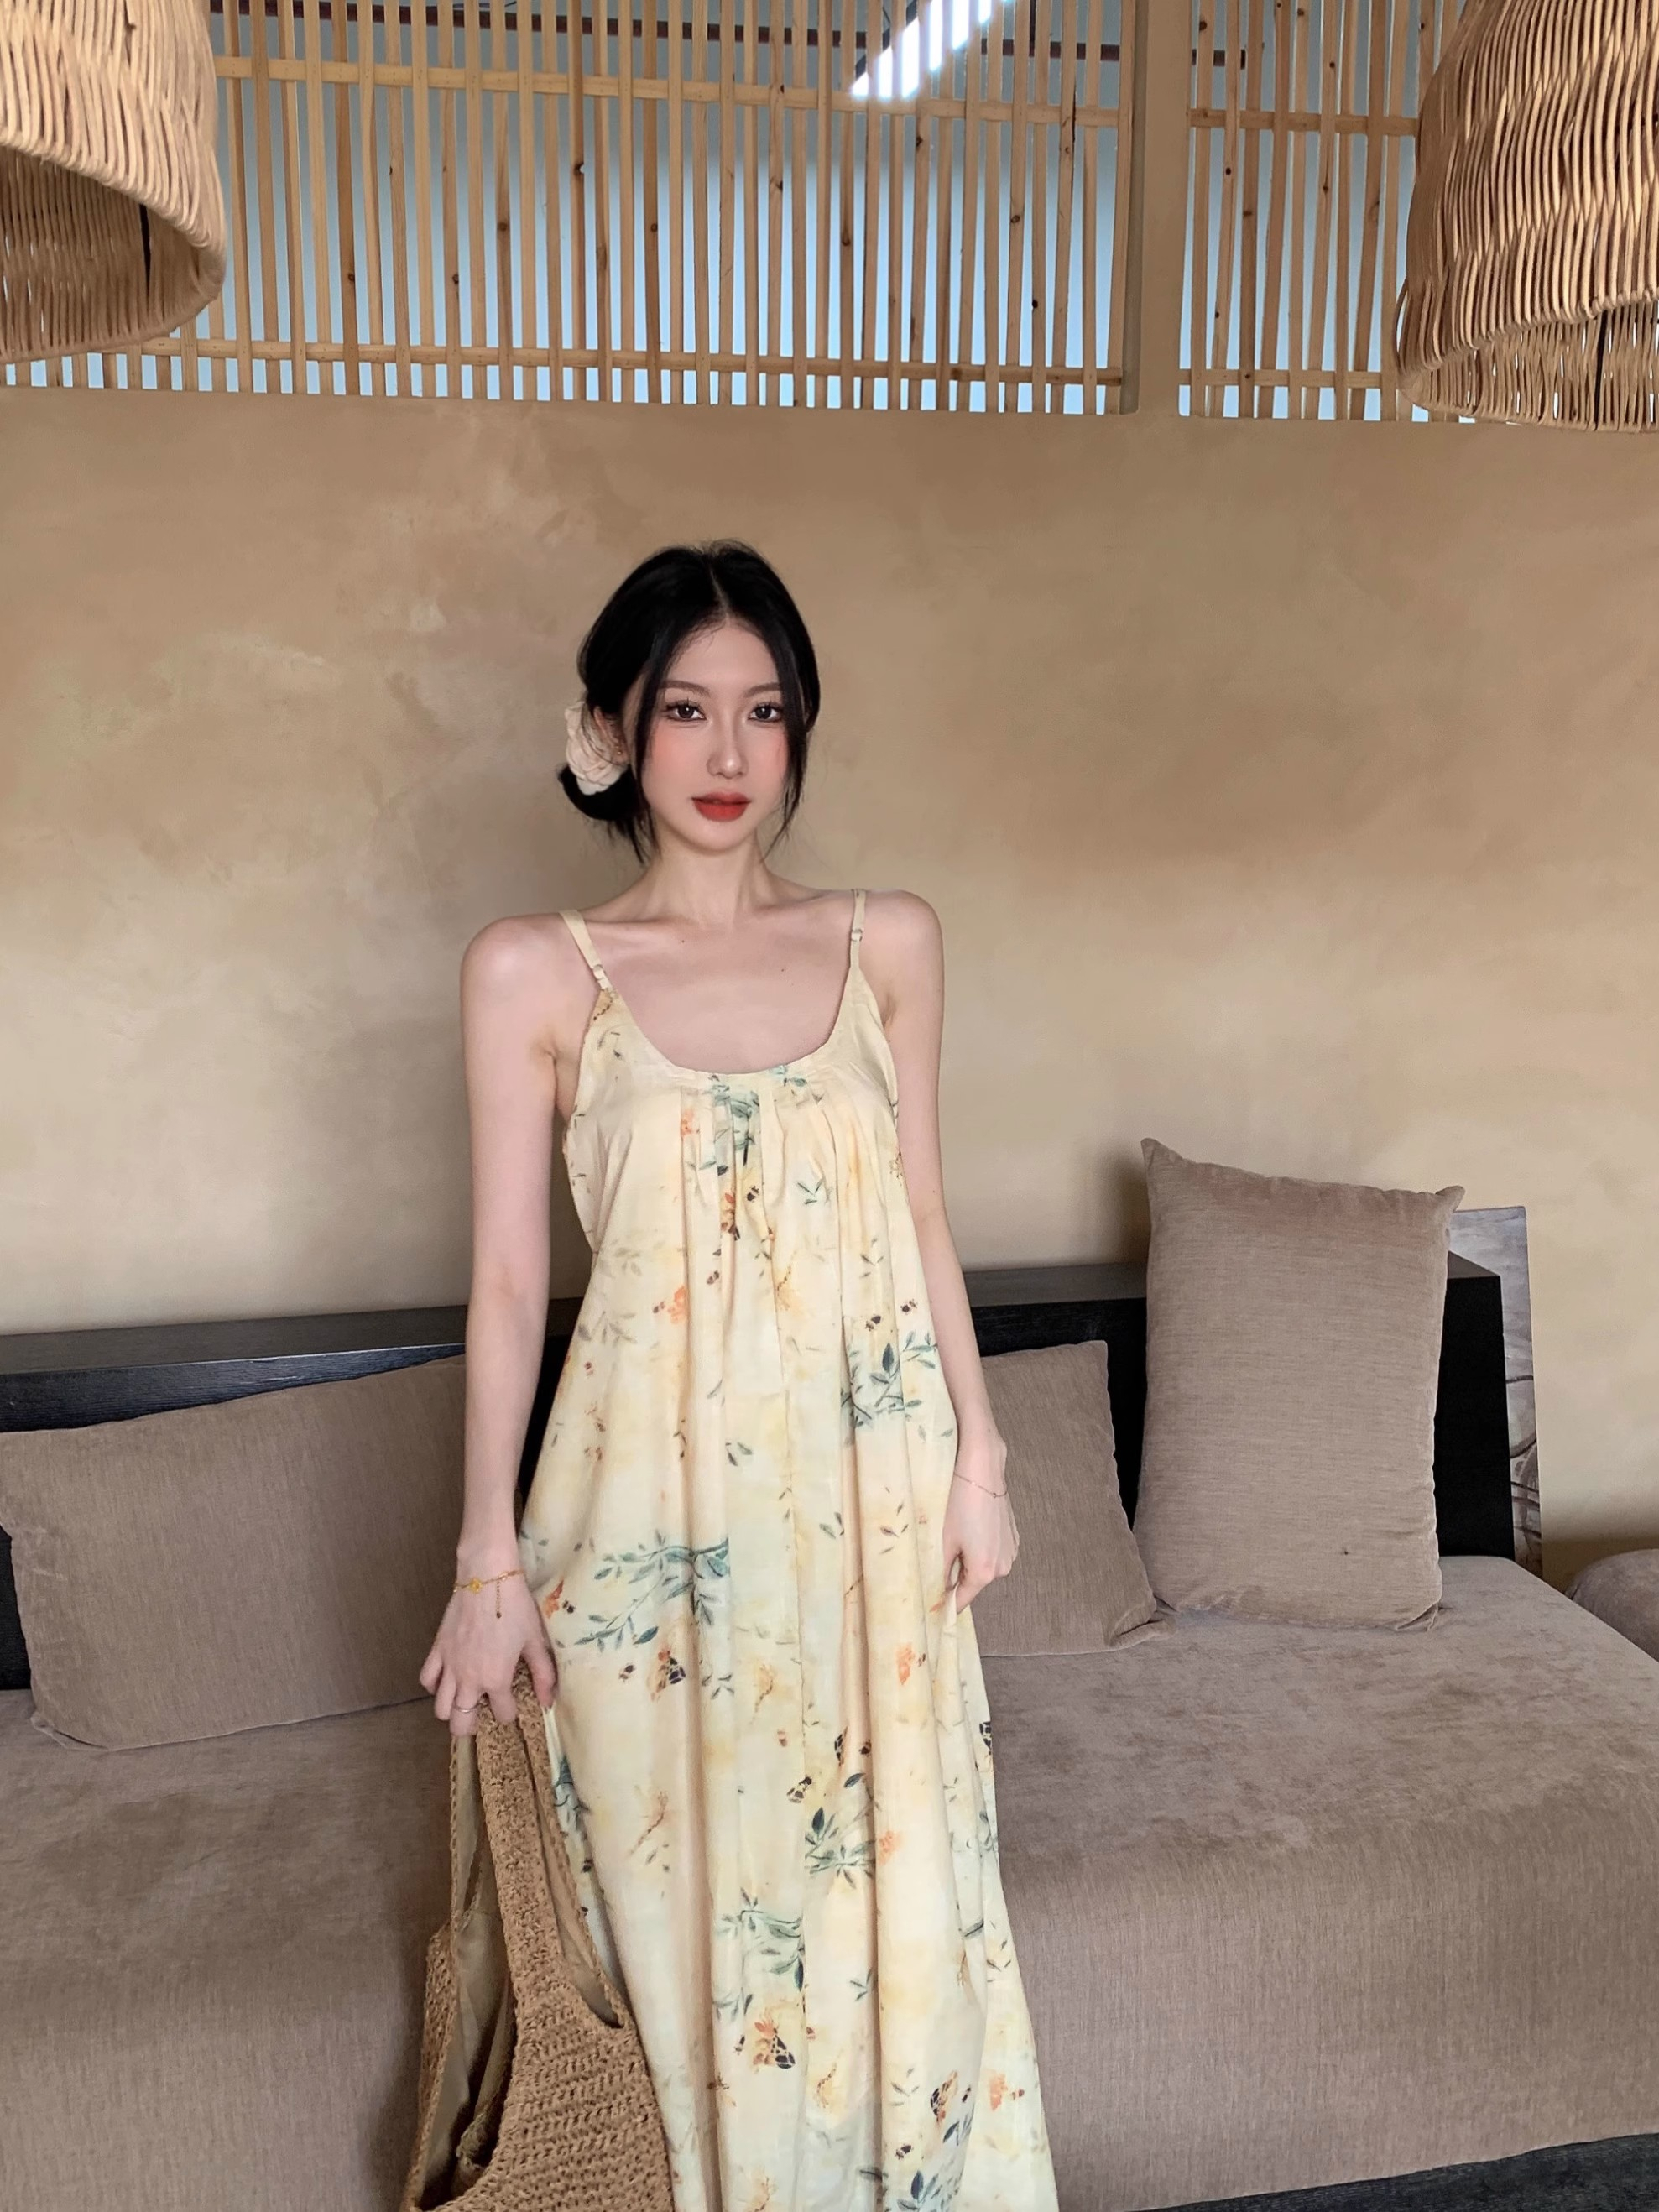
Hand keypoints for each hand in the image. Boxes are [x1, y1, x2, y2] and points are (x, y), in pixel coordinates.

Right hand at [419, 1548, 557, 1736]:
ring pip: (440, 1708)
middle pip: (461, 1723)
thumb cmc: (515, 1607)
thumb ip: (543, 1674)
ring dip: (451, 1711)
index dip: (510, 1713)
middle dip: (472, 1726)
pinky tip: (447, 1680)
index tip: (513, 1705)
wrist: (487, 1577)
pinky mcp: (437, 1650)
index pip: (503, 1714)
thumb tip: (549, 1702)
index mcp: (496, 1679)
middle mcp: (469, 1679)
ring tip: (463, 1702)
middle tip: (481, 1715)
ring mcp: (449, 1666)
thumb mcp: (534, 1640)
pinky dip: (434, 1686)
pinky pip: (427, 1679)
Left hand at [942, 1425, 1020, 1614]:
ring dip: (967, 1560)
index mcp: (985, 1572)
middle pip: (972, 1583)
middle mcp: (1003, 1566)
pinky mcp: (1012, 1535)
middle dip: (955, 1576)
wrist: (981, 1468)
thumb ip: (940, 1572)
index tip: (929, 1604)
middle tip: (936, 1560)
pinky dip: (979, 1547)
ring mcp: (1010, 1551)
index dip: (944, 1603)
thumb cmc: (958, 1502)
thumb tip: (937, 1593)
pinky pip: (992, 1551)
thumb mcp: (943, 1541)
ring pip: (982, 1566)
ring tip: (953, 1538)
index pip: (961, 1600)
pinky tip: (969, 1528)